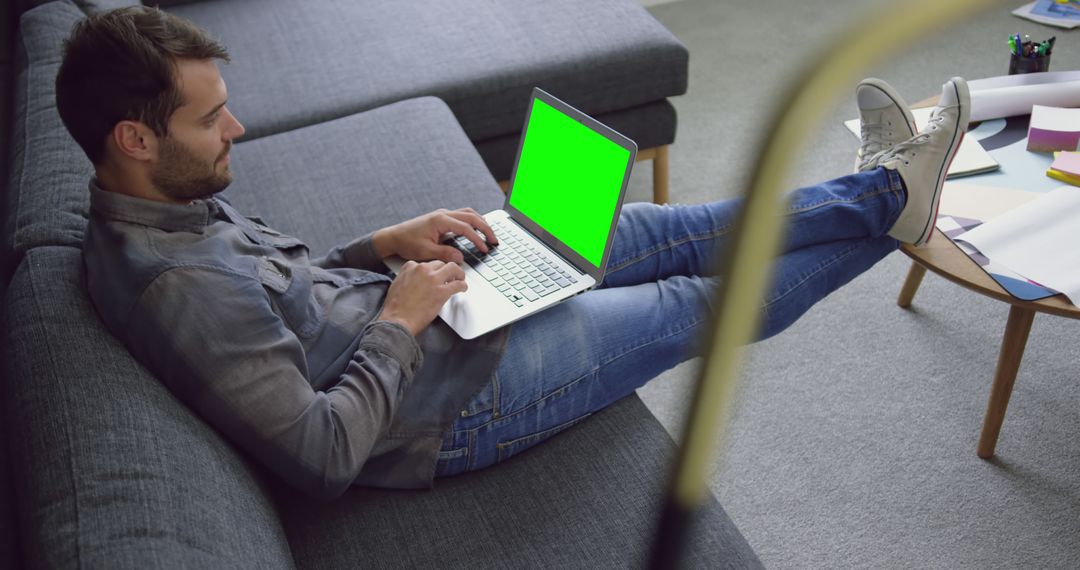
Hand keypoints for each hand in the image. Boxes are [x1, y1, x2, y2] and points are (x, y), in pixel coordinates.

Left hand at [372, 208, 497, 262]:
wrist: (394, 236)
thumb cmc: (407, 243)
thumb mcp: (426, 252)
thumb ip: (445, 253)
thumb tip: (460, 257)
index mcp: (440, 221)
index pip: (466, 228)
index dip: (478, 239)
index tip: (485, 248)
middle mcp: (443, 214)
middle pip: (471, 217)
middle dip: (485, 228)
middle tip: (494, 240)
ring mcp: (443, 214)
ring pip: (468, 213)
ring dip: (480, 222)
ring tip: (489, 234)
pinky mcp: (441, 218)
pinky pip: (462, 215)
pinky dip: (472, 221)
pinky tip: (476, 230)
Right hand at [378, 260, 466, 335]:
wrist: (397, 320)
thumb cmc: (395, 307)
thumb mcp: (397, 284)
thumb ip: (408, 277)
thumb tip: (416, 280)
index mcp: (410, 267)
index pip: (426, 263)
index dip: (432, 270)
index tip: (435, 275)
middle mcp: (422, 270)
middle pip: (440, 264)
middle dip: (445, 270)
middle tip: (449, 277)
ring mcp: (433, 280)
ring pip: (452, 268)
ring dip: (458, 273)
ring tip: (460, 279)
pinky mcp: (442, 292)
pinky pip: (458, 284)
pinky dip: (463, 286)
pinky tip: (462, 288)